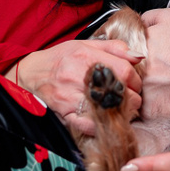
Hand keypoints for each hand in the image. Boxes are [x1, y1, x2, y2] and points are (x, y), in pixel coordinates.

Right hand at [12, 39, 141, 137]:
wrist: (30, 74)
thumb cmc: (60, 58)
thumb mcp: (85, 44)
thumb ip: (114, 48)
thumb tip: (139, 56)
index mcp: (87, 56)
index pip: (125, 71)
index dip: (135, 80)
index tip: (134, 84)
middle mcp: (80, 76)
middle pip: (121, 92)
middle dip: (132, 97)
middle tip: (130, 98)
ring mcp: (72, 96)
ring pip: (109, 110)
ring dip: (121, 112)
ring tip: (120, 108)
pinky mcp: (65, 113)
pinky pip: (90, 125)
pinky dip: (102, 125)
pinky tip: (104, 119)